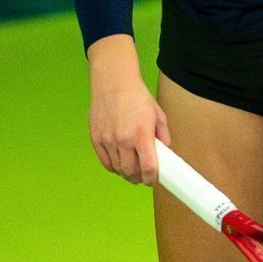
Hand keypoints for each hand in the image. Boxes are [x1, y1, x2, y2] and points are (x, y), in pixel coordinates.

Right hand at [86, 36, 170, 184]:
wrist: (113, 81)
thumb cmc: (136, 96)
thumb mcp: (158, 114)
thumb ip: (163, 135)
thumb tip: (166, 151)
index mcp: (141, 135)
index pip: (148, 167)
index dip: (151, 179)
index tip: (152, 180)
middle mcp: (123, 140)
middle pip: (130, 172)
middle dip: (138, 178)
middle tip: (142, 176)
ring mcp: (107, 140)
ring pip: (117, 168)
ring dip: (125, 173)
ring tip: (131, 169)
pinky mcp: (96, 138)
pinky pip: (104, 161)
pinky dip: (112, 166)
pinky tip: (118, 163)